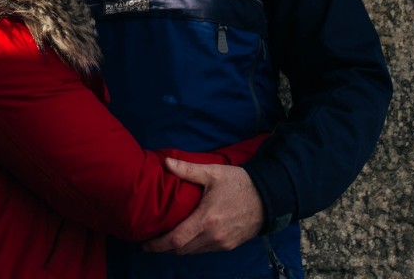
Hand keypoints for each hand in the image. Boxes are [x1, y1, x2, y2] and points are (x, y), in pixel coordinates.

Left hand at [142, 159, 264, 254]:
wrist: (268, 197)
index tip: (145, 245)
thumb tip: (165, 162)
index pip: (176, 240)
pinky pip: (205, 251)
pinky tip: (188, 239)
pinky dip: (193, 248)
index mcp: (206, 219)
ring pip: (193, 253)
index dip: (158, 245)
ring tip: (166, 241)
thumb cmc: (239, 183)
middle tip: (152, 242)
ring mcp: (222, 243)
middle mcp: (213, 236)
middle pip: (182, 251)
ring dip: (179, 249)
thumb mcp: (213, 173)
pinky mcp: (230, 246)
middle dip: (165, 249)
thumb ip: (187, 170)